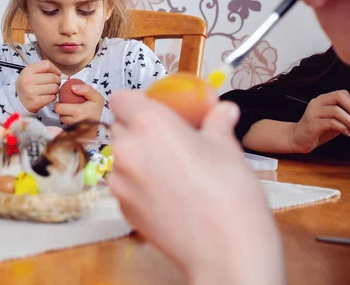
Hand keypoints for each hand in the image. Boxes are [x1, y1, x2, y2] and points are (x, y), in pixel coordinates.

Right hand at [15, 60, 60, 112]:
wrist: (19, 102)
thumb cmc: (28, 85)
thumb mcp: (30, 73)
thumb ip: (43, 69)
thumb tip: (59, 73)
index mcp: (27, 71)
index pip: (47, 65)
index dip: (55, 69)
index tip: (56, 74)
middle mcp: (28, 80)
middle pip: (53, 77)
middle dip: (57, 81)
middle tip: (54, 84)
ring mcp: (31, 92)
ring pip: (55, 87)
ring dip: (55, 90)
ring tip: (49, 91)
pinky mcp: (36, 102)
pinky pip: (52, 97)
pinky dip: (52, 97)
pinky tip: (47, 97)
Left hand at [53, 83, 104, 125]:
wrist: (104, 121)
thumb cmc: (98, 108)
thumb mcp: (96, 96)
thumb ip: (86, 89)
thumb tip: (73, 87)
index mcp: (78, 112)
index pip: (58, 108)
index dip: (59, 103)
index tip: (64, 100)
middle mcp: (74, 121)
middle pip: (59, 114)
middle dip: (61, 109)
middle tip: (67, 105)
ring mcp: (74, 128)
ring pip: (62, 119)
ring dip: (64, 115)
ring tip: (71, 110)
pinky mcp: (74, 131)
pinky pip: (66, 124)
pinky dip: (68, 120)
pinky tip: (74, 116)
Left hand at [108, 91, 284, 284]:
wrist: (226, 251)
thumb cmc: (229, 193)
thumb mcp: (227, 147)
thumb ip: (216, 122)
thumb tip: (222, 110)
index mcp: (149, 124)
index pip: (122, 98)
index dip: (138, 100)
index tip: (158, 106)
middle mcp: (127, 150)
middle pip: (120, 126)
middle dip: (140, 127)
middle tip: (170, 136)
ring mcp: (121, 183)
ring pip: (121, 157)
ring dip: (138, 155)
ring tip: (171, 166)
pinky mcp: (123, 209)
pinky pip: (125, 183)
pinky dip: (140, 181)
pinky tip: (168, 191)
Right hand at [290, 90, 349, 153]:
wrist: (298, 139)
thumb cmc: (317, 130)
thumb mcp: (332, 120)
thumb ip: (343, 117)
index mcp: (322, 100)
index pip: (341, 93)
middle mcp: (317, 103)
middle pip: (338, 97)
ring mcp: (313, 112)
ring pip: (336, 110)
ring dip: (349, 121)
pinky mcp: (312, 123)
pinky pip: (331, 123)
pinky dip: (343, 128)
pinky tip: (346, 133)